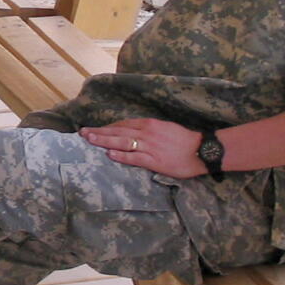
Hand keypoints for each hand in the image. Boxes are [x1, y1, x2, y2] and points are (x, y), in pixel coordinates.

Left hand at [79, 118, 207, 178]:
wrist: (202, 150)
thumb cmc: (184, 140)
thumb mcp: (163, 128)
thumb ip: (147, 130)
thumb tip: (131, 132)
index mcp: (148, 124)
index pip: (122, 125)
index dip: (106, 127)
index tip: (94, 128)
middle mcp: (146, 133)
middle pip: (117, 131)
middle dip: (98, 132)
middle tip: (82, 133)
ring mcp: (149, 146)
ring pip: (121, 142)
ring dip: (104, 141)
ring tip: (89, 140)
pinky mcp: (154, 160)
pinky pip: (134, 157)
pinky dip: (121, 155)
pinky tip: (109, 154)